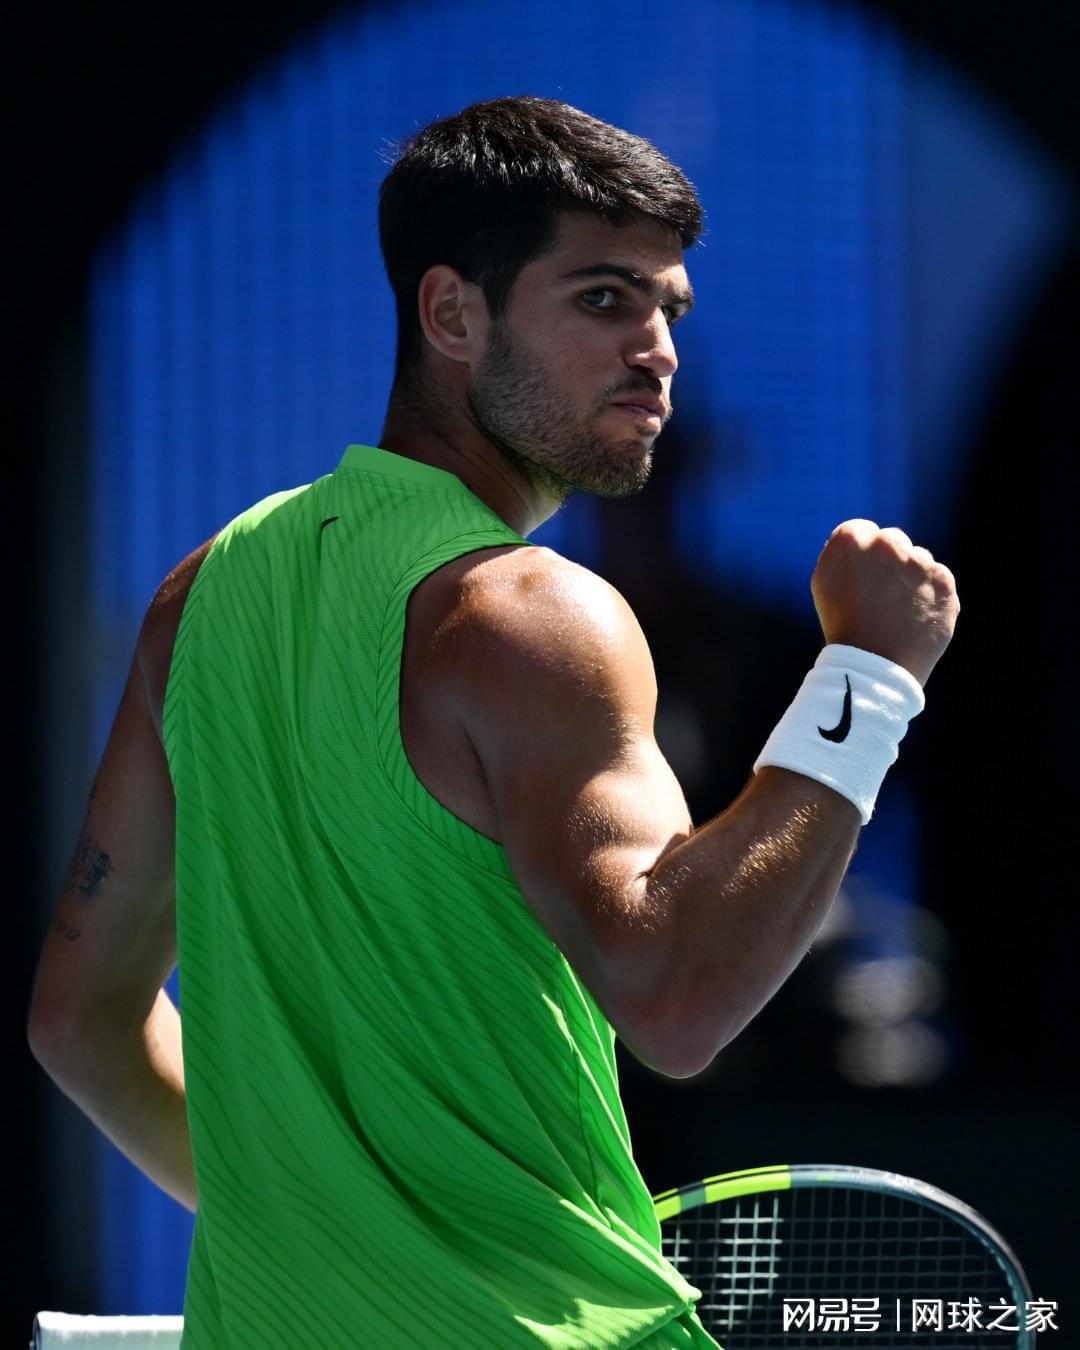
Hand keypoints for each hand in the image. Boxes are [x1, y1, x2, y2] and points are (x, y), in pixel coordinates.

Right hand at [811, 519, 959, 686]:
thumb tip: (866, 540)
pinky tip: (913, 616)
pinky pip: (938, 579)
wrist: (873, 666)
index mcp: (851, 540)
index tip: (858, 579)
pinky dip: (929, 594)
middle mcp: (887, 544)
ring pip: (918, 559)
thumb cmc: (843, 625)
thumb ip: (844, 554)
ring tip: (896, 611)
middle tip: (878, 595)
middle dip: (887, 561)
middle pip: (892, 541)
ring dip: (910, 577)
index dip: (859, 557)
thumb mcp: (826, 582)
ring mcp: (920, 563)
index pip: (862, 531)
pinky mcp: (944, 582)